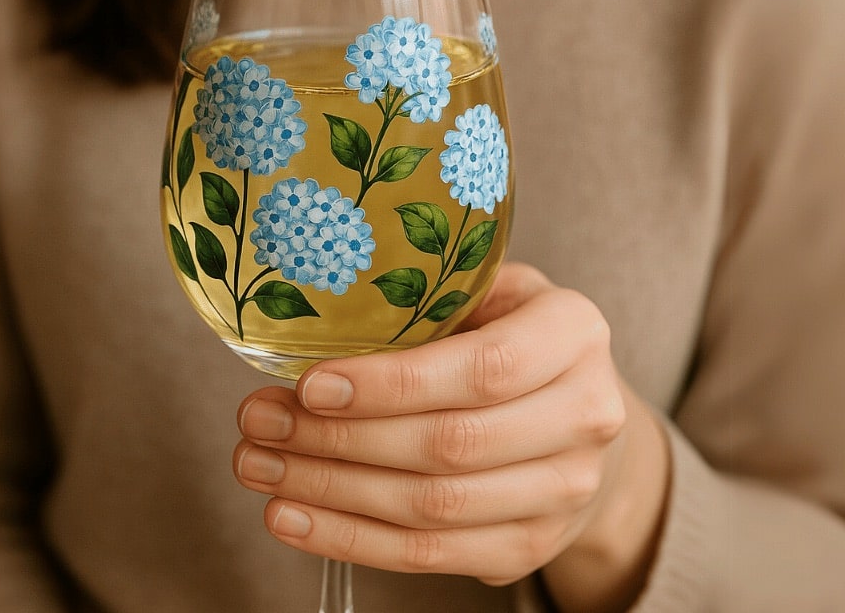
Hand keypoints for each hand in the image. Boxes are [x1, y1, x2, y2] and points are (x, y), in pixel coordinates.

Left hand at [233, 262, 669, 610]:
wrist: (576, 411)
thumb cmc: (512, 333)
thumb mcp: (488, 291)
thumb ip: (428, 301)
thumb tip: (311, 325)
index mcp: (573, 333)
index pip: (485, 368)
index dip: (393, 383)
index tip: (310, 384)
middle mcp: (585, 416)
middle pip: (450, 445)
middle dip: (340, 439)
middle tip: (259, 421)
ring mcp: (564, 492)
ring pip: (432, 507)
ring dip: (330, 491)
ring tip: (259, 465)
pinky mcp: (529, 547)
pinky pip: (429, 554)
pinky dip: (349, 539)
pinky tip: (290, 516)